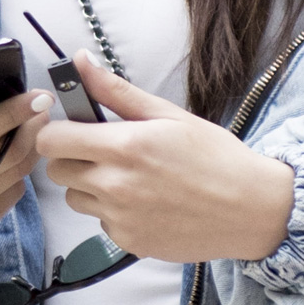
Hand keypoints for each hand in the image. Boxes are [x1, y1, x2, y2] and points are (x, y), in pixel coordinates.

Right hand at [0, 86, 50, 275]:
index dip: (12, 113)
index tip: (37, 97)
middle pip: (4, 155)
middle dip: (31, 127)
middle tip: (43, 107)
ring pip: (15, 175)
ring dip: (31, 148)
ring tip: (35, 127)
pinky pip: (10, 196)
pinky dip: (18, 174)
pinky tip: (15, 158)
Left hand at [35, 54, 295, 261]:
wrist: (251, 209)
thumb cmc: (216, 158)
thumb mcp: (168, 115)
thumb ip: (116, 91)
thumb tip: (80, 61)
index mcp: (125, 146)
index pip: (53, 140)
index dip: (59, 131)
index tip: (75, 128)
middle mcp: (116, 186)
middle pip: (57, 171)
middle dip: (73, 158)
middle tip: (105, 152)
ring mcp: (120, 218)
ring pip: (75, 199)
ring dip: (91, 187)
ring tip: (130, 179)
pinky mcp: (128, 243)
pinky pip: (101, 223)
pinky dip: (114, 213)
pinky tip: (146, 203)